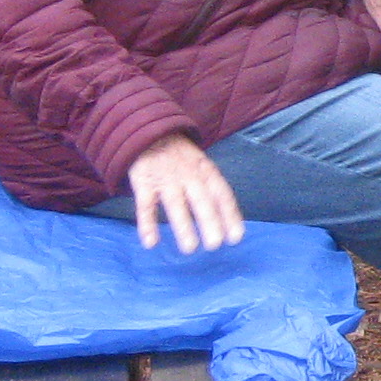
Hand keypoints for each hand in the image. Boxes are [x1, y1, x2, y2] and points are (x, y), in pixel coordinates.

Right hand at [126, 135, 245, 253]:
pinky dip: (147, 223)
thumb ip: (213, 188)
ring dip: (183, 226)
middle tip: (215, 245)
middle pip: (201, 200)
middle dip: (209, 222)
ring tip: (190, 248)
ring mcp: (166, 179)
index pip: (222, 194)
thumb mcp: (203, 165)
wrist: (150, 132)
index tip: (236, 237)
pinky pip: (146, 205)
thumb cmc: (182, 157)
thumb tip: (229, 221)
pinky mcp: (144, 182)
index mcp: (206, 171)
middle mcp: (189, 175)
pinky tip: (151, 242)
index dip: (230, 215)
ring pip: (176, 204)